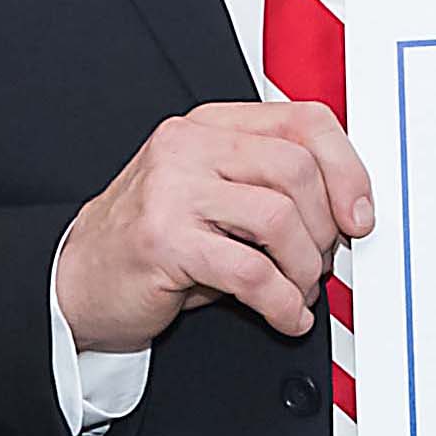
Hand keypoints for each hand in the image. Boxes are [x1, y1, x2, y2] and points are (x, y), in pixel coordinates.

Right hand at [60, 101, 376, 349]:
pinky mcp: (164, 240)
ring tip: (298, 290)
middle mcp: (189, 147)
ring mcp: (172, 190)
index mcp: (210, 126)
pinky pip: (251, 271)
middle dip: (326, 227)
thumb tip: (347, 206)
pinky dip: (281, 302)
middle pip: (298, 169)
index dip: (347, 167)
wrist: (75, 282)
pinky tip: (284, 315)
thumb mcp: (213, 197)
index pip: (303, 120)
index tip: (360, 212)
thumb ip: (268, 184)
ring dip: (305, 268)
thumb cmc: (152, 242)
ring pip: (280, 218)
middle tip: (322, 261)